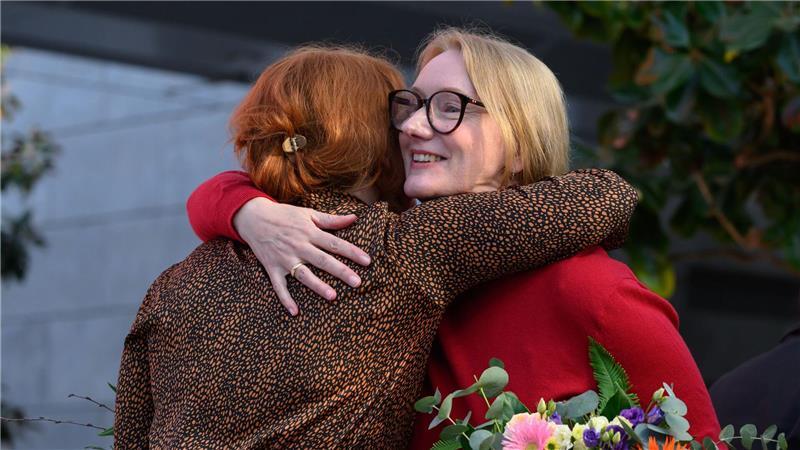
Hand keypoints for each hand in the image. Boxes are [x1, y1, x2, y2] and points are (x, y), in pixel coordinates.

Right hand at [233, 197, 370, 315]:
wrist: (254, 217)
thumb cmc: (284, 215)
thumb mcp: (308, 213)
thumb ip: (331, 220)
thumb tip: (354, 218)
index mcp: (309, 232)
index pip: (335, 243)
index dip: (352, 252)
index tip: (367, 261)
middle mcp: (299, 246)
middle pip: (323, 260)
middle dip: (340, 271)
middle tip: (357, 282)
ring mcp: (285, 258)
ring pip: (304, 274)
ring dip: (317, 285)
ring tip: (333, 296)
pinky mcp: (272, 268)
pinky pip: (279, 286)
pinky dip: (285, 299)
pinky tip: (295, 312)